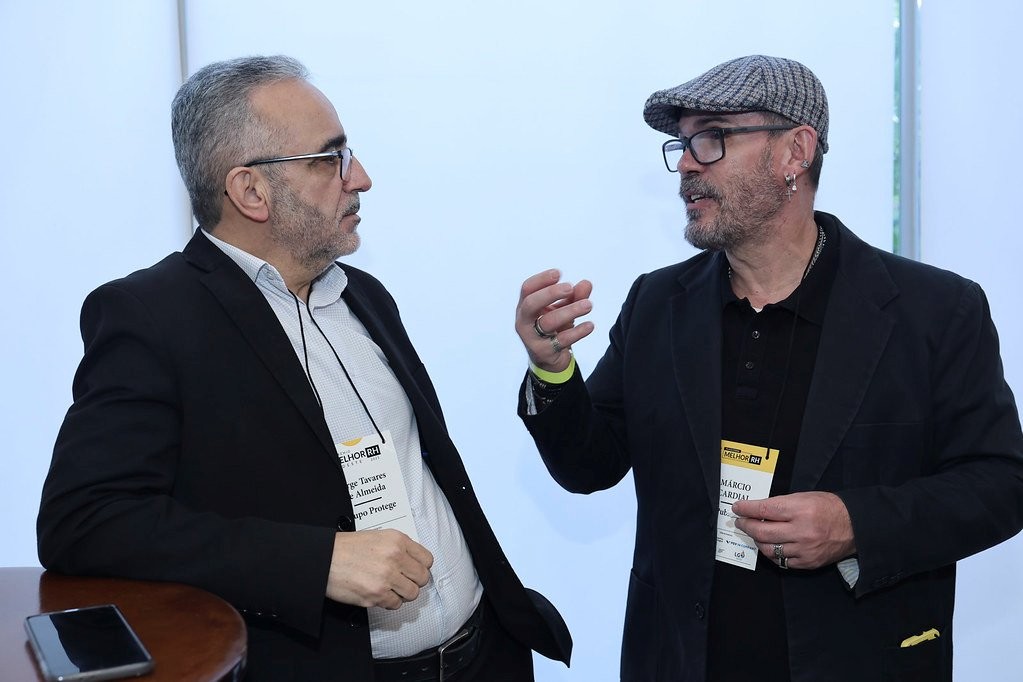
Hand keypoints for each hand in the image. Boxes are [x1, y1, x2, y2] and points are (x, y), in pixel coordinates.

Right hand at [326, 530, 433, 608]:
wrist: (324, 558)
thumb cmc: (346, 548)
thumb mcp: (378, 536)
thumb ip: (399, 547)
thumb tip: (413, 562)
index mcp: (397, 541)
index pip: (427, 560)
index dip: (421, 567)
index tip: (414, 570)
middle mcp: (395, 557)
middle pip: (422, 578)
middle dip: (414, 582)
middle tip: (403, 581)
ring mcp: (386, 577)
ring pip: (411, 594)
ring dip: (402, 593)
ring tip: (390, 588)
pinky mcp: (376, 595)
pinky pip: (395, 604)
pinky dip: (389, 602)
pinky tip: (379, 593)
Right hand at [515, 269, 593, 372]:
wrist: (549, 359)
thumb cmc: (553, 329)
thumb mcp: (564, 309)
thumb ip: (574, 296)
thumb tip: (586, 283)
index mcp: (526, 307)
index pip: (527, 288)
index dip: (541, 279)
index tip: (558, 273)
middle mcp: (524, 321)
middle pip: (531, 304)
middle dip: (550, 293)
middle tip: (570, 287)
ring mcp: (531, 338)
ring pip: (548, 322)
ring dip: (570, 311)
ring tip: (588, 305)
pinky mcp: (544, 352)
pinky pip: (561, 340)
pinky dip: (577, 332)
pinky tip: (590, 325)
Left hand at [732, 492, 855, 569]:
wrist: (855, 526)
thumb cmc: (829, 508)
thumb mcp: (804, 497)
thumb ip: (781, 504)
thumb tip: (757, 510)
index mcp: (800, 510)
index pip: (764, 510)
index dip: (746, 509)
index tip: (737, 508)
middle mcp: (801, 531)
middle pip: (762, 532)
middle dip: (746, 526)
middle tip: (741, 522)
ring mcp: (804, 549)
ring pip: (769, 549)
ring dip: (757, 541)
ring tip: (756, 534)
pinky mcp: (808, 562)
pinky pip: (782, 561)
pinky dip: (773, 553)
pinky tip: (771, 546)